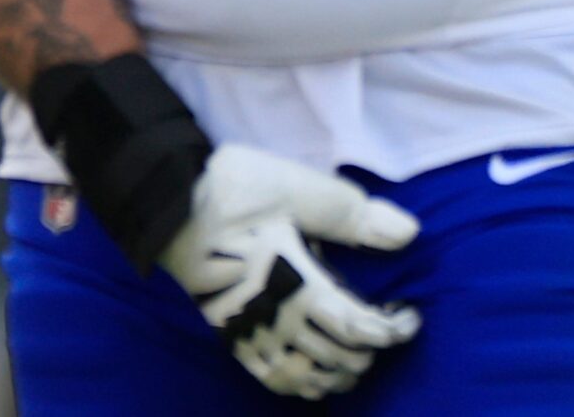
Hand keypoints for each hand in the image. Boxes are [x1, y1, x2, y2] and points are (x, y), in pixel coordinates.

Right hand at [160, 146, 421, 399]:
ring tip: (355, 350)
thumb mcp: (295, 189)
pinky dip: (303, 384)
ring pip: (311, 375)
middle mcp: (274, 317)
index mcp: (295, 282)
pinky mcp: (229, 333)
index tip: (408, 314)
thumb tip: (409, 233)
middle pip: (341, 358)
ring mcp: (249, 330)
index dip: (394, 329)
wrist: (164, 197)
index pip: (359, 327)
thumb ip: (351, 214)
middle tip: (382, 322)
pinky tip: (315, 371)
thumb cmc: (233, 190)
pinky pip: (273, 379)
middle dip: (373, 348)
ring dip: (343, 370)